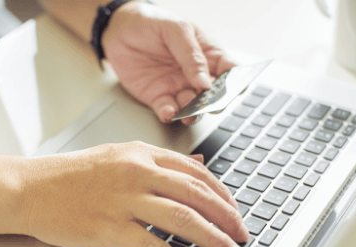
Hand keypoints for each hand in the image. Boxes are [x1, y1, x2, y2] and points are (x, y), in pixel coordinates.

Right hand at [21, 142, 247, 246]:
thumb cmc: (68, 176)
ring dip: (213, 240)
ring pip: (182, 218)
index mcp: (140, 154)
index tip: (234, 211)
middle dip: (226, 218)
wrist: (29, 188)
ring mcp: (124, 199)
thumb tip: (195, 165)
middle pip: (196, 194)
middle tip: (241, 236)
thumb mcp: (116, 156)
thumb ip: (156, 161)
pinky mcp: (109, 226)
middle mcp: (137, 172)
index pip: (194, 172)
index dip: (222, 194)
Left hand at [101, 2, 234, 124]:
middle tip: (210, 103)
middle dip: (214, 103)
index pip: (230, 71)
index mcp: (207, 55)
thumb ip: (191, 55)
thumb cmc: (152, 22)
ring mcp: (178, 88)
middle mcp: (195, 75)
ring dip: (193, 113)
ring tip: (189, 111)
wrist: (119, 28)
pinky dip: (170, 115)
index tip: (235, 89)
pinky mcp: (158, 98)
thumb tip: (206, 82)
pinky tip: (169, 112)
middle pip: (213, 96)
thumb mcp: (176, 29)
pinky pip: (168, 111)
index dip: (236, 82)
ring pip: (193, 108)